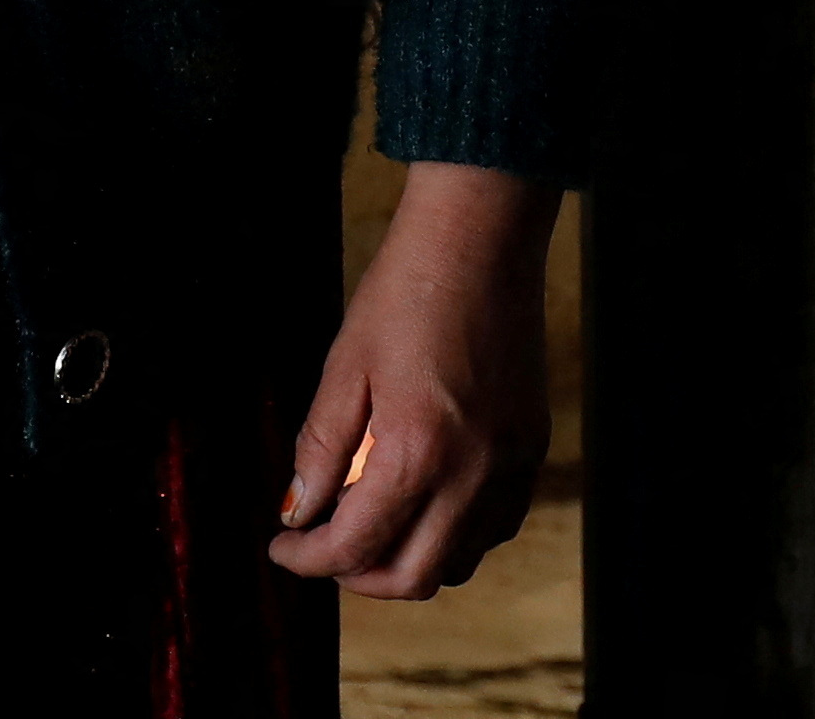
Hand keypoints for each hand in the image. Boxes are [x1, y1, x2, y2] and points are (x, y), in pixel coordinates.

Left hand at [271, 161, 556, 596]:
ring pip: (460, 561)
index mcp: (418, 451)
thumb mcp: (345, 366)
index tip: (282, 547)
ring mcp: (511, 464)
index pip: (356, 544)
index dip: (308, 559)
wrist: (480, 238)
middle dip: (356, 575)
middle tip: (321, 545)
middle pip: (413, 576)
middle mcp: (474, 472)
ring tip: (370, 521)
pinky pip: (495, 524)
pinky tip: (424, 499)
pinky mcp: (532, 447)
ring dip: (408, 559)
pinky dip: (455, 533)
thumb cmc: (406, 291)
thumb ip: (320, 448)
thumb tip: (298, 511)